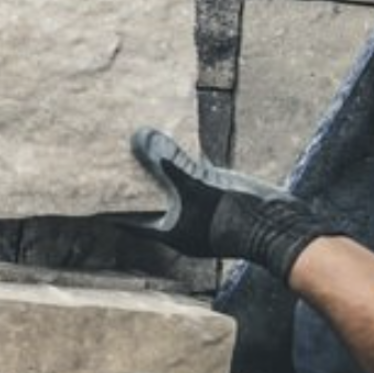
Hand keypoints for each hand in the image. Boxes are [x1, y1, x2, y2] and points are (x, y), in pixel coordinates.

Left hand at [125, 128, 341, 283]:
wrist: (283, 227)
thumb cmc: (239, 215)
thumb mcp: (199, 186)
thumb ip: (170, 163)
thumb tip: (139, 139)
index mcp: (171, 232)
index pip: (130, 220)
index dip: (110, 206)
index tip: (90, 190)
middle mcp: (182, 226)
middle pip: (148, 203)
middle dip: (131, 184)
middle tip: (109, 162)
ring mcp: (201, 214)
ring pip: (170, 190)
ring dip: (156, 172)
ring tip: (134, 149)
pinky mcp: (218, 201)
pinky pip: (192, 182)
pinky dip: (181, 166)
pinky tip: (171, 147)